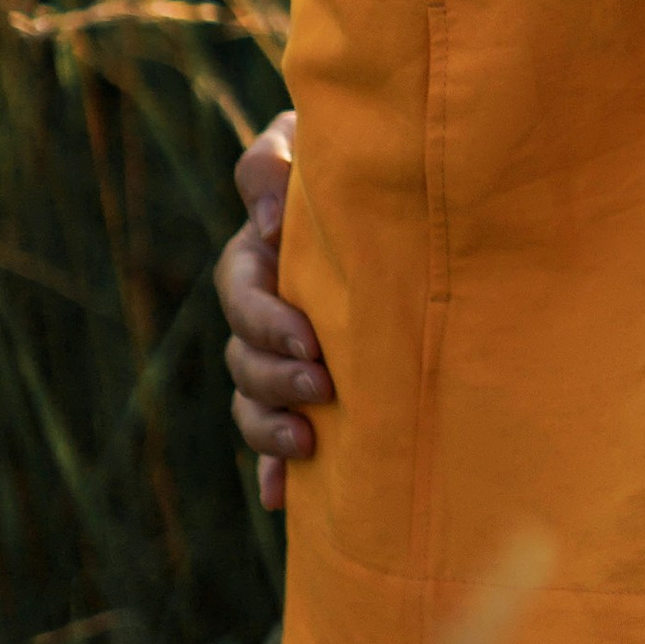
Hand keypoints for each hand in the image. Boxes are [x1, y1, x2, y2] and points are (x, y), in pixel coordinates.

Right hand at [214, 109, 326, 512]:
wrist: (403, 200)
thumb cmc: (355, 160)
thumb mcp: (308, 144)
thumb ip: (273, 166)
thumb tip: (266, 226)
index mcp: (261, 255)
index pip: (241, 288)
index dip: (265, 319)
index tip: (309, 338)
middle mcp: (264, 309)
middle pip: (244, 354)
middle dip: (274, 377)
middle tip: (321, 387)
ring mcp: (281, 355)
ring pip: (252, 400)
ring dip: (269, 427)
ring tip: (308, 442)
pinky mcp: (304, 394)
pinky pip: (275, 440)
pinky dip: (273, 470)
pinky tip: (281, 499)